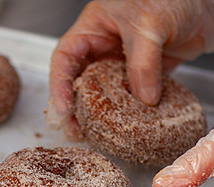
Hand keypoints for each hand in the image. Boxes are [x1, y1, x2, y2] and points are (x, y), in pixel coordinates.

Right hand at [46, 0, 213, 138]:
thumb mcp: (151, 24)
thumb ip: (143, 64)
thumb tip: (143, 99)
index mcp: (96, 26)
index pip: (66, 58)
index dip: (59, 85)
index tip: (62, 110)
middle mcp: (109, 44)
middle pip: (82, 80)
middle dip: (76, 108)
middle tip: (76, 131)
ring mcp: (131, 58)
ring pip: (109, 92)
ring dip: (103, 115)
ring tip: (98, 135)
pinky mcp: (153, 69)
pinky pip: (139, 94)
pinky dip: (135, 112)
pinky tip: (133, 126)